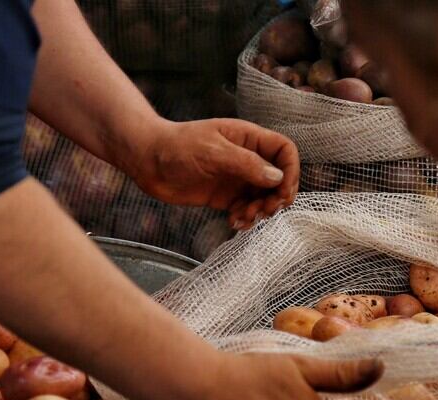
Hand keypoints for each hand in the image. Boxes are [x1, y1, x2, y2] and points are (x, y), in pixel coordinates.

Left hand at [126, 119, 299, 229]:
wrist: (147, 161)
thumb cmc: (178, 147)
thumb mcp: (213, 151)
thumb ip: (246, 164)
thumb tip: (277, 178)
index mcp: (248, 138)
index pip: (284, 151)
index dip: (291, 171)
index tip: (282, 192)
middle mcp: (246, 158)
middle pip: (278, 178)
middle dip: (276, 197)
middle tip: (264, 210)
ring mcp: (235, 178)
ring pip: (263, 197)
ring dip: (260, 211)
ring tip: (243, 217)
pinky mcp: (223, 197)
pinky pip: (245, 209)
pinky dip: (245, 218)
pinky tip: (234, 222)